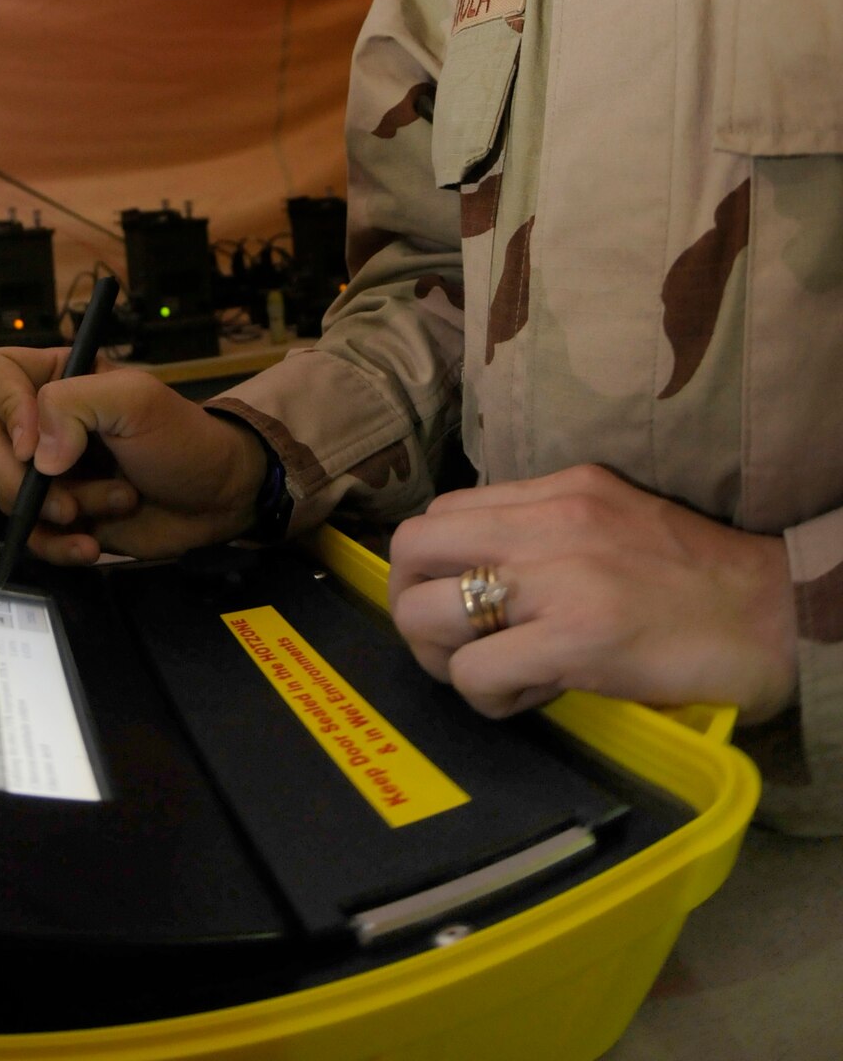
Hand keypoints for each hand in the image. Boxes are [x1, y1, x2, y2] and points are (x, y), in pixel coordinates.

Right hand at [0, 346, 268, 564]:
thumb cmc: (182, 437)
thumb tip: (38, 456)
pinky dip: (58, 546)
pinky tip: (92, 546)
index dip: (3, 408)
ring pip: (7, 494)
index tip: (35, 447)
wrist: (217, 498)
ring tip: (117, 502)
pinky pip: (29, 535)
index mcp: (55, 378)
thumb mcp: (137, 399)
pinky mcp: (58, 516)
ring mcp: (47, 473)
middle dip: (23, 479)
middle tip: (69, 498)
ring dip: (61, 510)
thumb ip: (75, 404)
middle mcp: (41, 423)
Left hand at [388, 463, 797, 723]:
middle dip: (412, 602)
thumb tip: (486, 564)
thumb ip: (549, 527)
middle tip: (449, 643)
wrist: (774, 615)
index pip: (442, 511)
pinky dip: (486, 696)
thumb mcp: (615, 518)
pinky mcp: (576, 640)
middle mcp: (549, 521)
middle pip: (413, 548)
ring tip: (487, 674)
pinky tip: (528, 698)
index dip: (433, 566)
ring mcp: (559, 579)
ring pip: (427, 611)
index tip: (462, 602)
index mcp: (560, 488)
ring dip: (441, 655)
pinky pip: (476, 672)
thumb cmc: (700, 579)